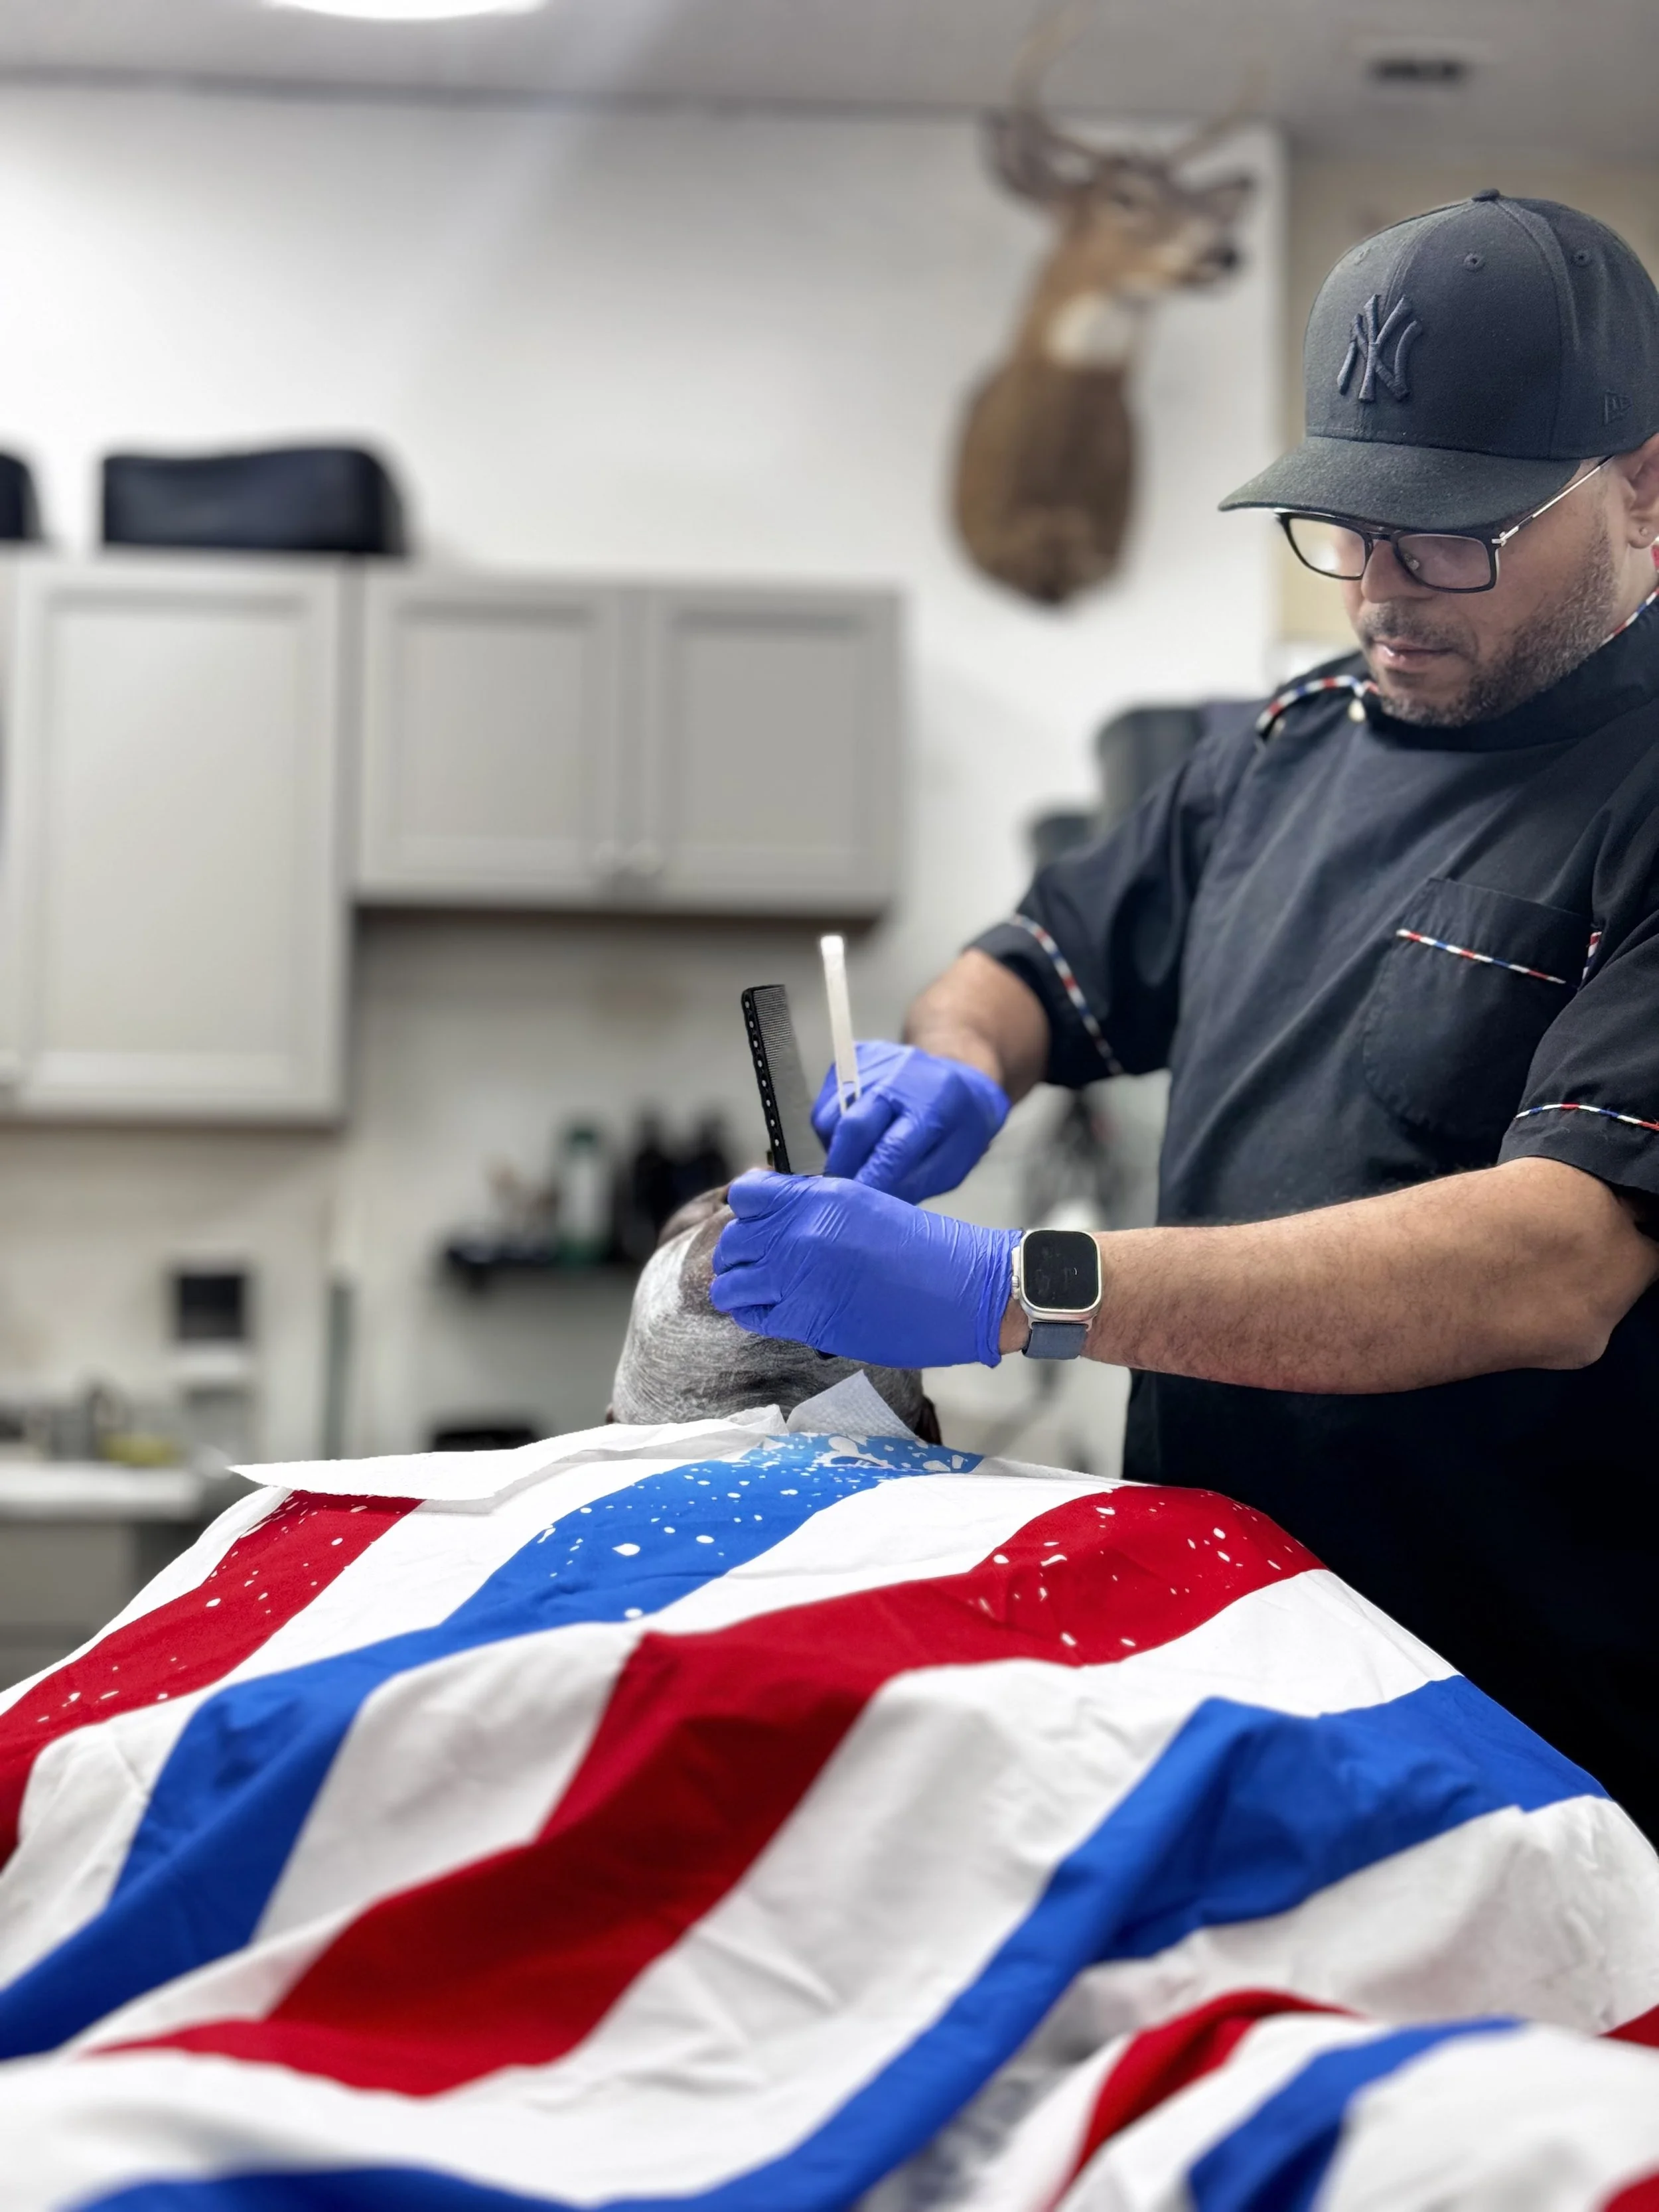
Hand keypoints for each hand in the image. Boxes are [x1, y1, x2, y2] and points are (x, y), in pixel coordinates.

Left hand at [711, 1172, 1020, 1368]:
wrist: (969, 1290)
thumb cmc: (929, 1251)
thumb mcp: (867, 1206)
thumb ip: (818, 1209)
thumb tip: (781, 1221)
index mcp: (820, 1197)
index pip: (745, 1195)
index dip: (748, 1213)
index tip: (761, 1225)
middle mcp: (802, 1233)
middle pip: (733, 1241)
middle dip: (742, 1254)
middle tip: (763, 1265)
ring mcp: (800, 1277)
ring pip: (730, 1282)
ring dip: (740, 1287)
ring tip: (763, 1292)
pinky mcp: (808, 1319)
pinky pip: (751, 1316)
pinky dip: (753, 1314)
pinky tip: (773, 1312)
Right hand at [811, 1041, 1008, 1202]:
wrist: (961, 1076)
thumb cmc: (959, 1129)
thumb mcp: (951, 1165)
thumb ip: (913, 1184)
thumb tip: (871, 1202)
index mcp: (935, 1105)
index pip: (893, 1149)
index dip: (869, 1180)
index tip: (852, 1205)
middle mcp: (903, 1074)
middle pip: (854, 1124)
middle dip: (840, 1165)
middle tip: (837, 1190)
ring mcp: (878, 1060)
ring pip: (831, 1114)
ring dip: (835, 1145)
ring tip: (854, 1156)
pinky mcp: (856, 1054)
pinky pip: (827, 1099)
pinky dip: (833, 1125)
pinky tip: (853, 1131)